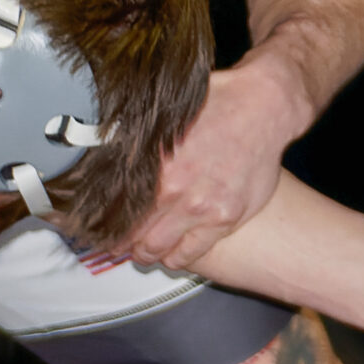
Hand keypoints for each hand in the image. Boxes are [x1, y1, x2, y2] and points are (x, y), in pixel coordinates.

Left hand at [124, 67, 299, 269]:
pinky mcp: (227, 217)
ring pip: (161, 250)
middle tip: (118, 246)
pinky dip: (177, 258)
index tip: (100, 231)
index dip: (106, 226)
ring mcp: (204, 208)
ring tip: (143, 253)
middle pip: (136, 236)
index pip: (118, 211)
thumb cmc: (217, 105)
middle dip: (123, 245)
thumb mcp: (167, 118)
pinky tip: (171, 255)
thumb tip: (106, 147)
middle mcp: (178, 191)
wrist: (263, 109)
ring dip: (148, 255)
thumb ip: (139, 141)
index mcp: (157, 166)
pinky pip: (192, 252)